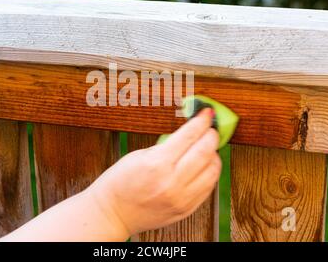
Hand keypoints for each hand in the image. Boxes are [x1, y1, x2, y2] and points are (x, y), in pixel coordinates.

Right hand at [87, 108, 220, 235]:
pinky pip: (209, 187)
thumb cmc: (121, 181)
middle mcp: (172, 182)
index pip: (189, 135)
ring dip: (214, 155)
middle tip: (210, 128)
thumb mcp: (140, 156)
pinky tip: (204, 165)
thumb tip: (191, 133)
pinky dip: (210, 172)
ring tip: (207, 148)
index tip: (207, 113)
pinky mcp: (186, 209)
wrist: (114, 213)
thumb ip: (167, 146)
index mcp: (157, 164)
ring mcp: (181, 199)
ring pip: (212, 170)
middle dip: (211, 135)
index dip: (201, 121)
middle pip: (205, 151)